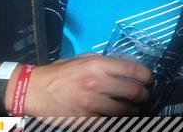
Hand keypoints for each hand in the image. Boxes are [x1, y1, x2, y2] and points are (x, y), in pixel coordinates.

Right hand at [22, 54, 151, 115]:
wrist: (33, 90)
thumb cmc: (60, 72)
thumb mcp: (83, 59)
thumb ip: (105, 63)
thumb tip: (125, 68)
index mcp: (98, 65)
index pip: (133, 70)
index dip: (146, 76)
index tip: (149, 79)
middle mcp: (97, 83)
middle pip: (133, 91)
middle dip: (143, 95)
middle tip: (144, 96)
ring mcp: (91, 103)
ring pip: (125, 110)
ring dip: (133, 111)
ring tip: (133, 109)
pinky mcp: (85, 120)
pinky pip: (109, 122)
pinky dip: (117, 121)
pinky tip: (118, 118)